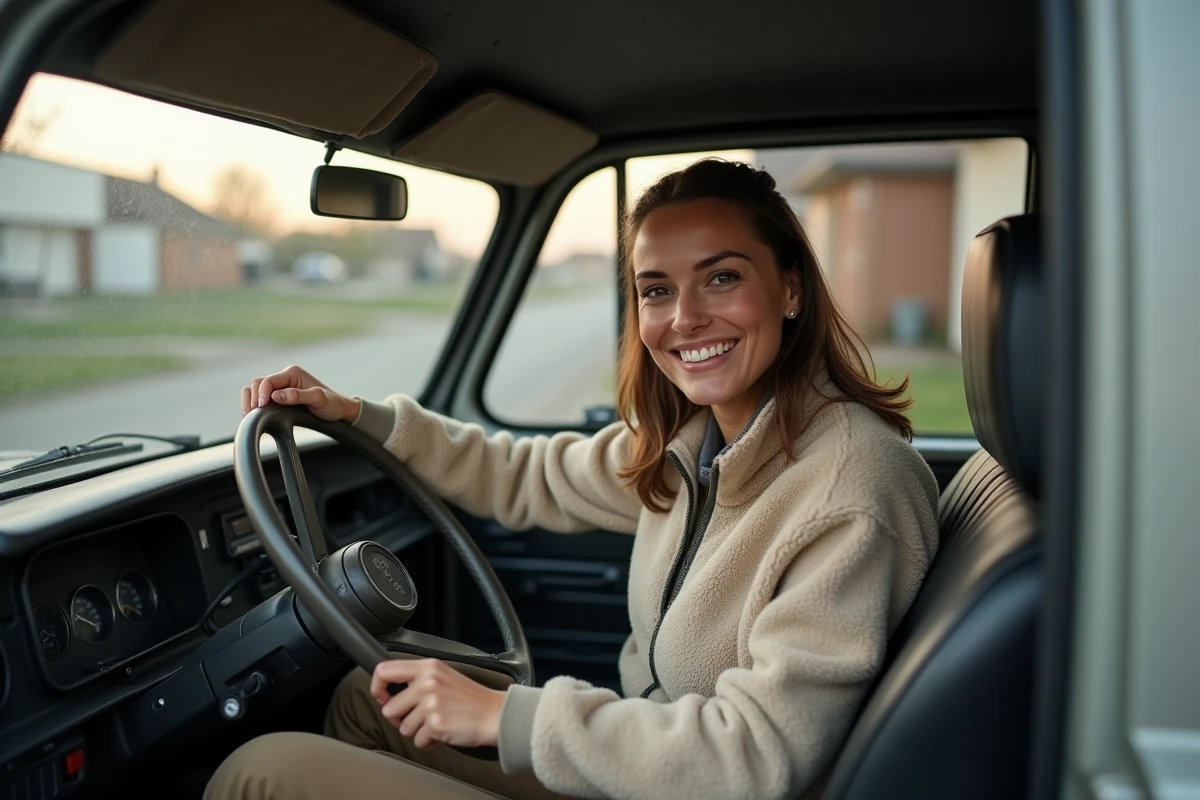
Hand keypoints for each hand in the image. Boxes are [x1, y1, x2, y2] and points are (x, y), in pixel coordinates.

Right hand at [240, 365, 358, 422]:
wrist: (339, 409)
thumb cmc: (331, 403)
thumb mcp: (318, 399)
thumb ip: (297, 396)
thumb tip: (276, 396)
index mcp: (293, 373)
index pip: (267, 381)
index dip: (261, 394)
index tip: (261, 408)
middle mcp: (285, 377)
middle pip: (257, 383)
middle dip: (253, 398)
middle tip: (253, 414)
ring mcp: (281, 386)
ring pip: (255, 389)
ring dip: (250, 400)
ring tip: (250, 415)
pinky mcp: (279, 395)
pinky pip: (260, 397)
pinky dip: (254, 404)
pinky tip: (255, 415)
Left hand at [369, 658, 506, 749]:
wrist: (494, 714)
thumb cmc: (470, 699)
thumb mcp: (443, 676)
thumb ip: (418, 679)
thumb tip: (388, 692)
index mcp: (428, 667)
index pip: (384, 670)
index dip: (377, 687)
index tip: (383, 697)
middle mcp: (427, 682)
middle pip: (389, 708)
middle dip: (401, 719)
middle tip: (420, 717)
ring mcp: (431, 703)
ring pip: (402, 728)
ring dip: (417, 731)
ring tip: (437, 722)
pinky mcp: (435, 723)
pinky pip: (417, 741)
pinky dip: (429, 741)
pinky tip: (443, 730)